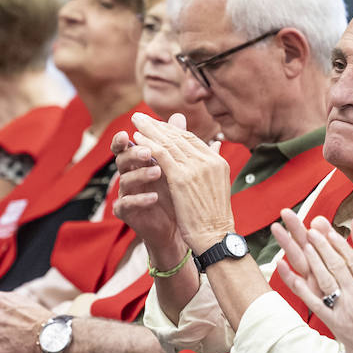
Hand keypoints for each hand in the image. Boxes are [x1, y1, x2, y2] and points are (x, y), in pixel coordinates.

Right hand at [110, 128, 181, 262]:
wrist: (180, 224)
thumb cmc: (176, 191)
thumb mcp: (178, 165)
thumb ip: (176, 142)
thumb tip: (179, 115)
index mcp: (138, 162)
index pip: (127, 146)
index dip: (125, 138)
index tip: (131, 130)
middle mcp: (129, 175)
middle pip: (122, 159)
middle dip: (133, 153)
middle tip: (147, 151)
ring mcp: (126, 193)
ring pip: (125, 180)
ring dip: (140, 174)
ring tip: (158, 171)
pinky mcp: (126, 212)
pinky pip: (127, 204)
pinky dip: (140, 199)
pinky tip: (154, 197)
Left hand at [127, 113, 233, 254]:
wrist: (215, 236)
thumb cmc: (214, 216)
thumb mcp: (218, 184)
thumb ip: (212, 162)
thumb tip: (215, 144)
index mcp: (217, 161)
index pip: (191, 139)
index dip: (172, 130)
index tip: (156, 124)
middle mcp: (208, 160)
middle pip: (179, 136)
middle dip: (158, 125)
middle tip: (141, 116)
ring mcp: (196, 168)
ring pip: (168, 142)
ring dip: (149, 130)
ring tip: (135, 122)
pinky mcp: (182, 178)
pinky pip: (162, 155)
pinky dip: (148, 144)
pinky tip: (136, 140)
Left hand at [272, 212, 352, 352]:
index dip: (340, 245)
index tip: (330, 232)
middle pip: (336, 265)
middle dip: (322, 246)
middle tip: (310, 230)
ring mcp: (344, 308)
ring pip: (324, 278)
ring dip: (312, 259)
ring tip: (302, 244)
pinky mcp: (334, 322)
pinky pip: (314, 303)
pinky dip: (300, 287)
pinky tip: (290, 275)